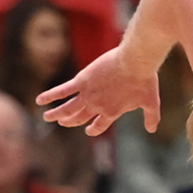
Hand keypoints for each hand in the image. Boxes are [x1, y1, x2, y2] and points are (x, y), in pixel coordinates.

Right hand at [39, 45, 160, 136]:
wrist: (135, 62)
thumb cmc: (144, 81)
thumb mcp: (151, 102)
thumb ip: (151, 117)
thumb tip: (152, 129)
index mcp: (112, 112)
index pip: (99, 126)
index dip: (93, 129)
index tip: (88, 130)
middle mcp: (97, 107)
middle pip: (80, 117)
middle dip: (71, 121)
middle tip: (63, 122)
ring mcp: (87, 94)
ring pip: (68, 108)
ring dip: (57, 114)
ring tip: (47, 117)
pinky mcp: (82, 81)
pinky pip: (63, 90)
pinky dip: (50, 96)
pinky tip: (40, 100)